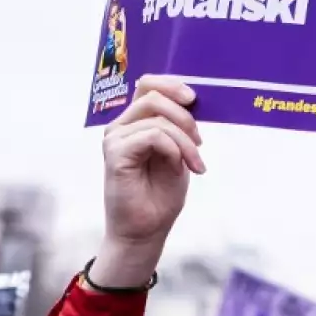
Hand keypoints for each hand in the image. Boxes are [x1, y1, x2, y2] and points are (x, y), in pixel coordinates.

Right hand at [91, 75, 205, 287]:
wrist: (146, 230)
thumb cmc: (159, 196)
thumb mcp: (177, 155)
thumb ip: (178, 129)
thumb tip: (189, 103)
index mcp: (134, 123)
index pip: (147, 85)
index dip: (171, 85)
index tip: (194, 99)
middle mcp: (121, 126)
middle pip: (153, 96)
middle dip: (185, 117)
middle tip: (200, 144)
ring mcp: (115, 138)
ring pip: (157, 117)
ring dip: (184, 139)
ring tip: (196, 163)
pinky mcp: (115, 153)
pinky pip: (152, 135)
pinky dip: (174, 148)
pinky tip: (181, 167)